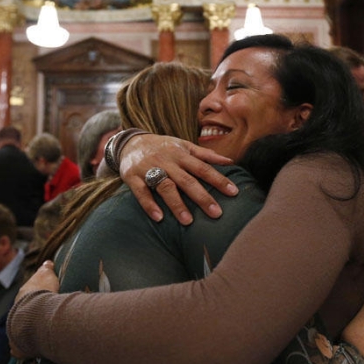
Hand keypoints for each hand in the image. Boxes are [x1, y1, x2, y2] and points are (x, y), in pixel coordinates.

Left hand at [9, 260, 58, 358]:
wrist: (34, 313)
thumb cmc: (42, 293)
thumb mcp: (47, 275)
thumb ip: (47, 269)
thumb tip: (47, 262)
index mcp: (23, 296)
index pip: (27, 296)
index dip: (34, 298)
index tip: (41, 301)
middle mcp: (16, 311)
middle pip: (22, 313)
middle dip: (29, 315)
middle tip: (39, 318)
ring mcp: (16, 328)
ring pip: (19, 330)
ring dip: (26, 331)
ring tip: (36, 335)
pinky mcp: (19, 345)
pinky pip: (19, 348)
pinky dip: (22, 349)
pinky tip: (29, 351)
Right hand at [119, 134, 236, 224]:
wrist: (130, 142)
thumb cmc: (163, 147)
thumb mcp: (183, 145)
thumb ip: (206, 154)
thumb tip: (230, 161)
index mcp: (181, 155)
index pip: (203, 168)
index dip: (218, 180)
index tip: (233, 192)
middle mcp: (167, 162)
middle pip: (187, 180)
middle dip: (202, 197)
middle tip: (216, 213)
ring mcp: (149, 169)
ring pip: (165, 187)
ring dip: (176, 204)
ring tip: (188, 222)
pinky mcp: (133, 177)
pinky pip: (141, 192)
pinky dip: (149, 205)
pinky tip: (159, 218)